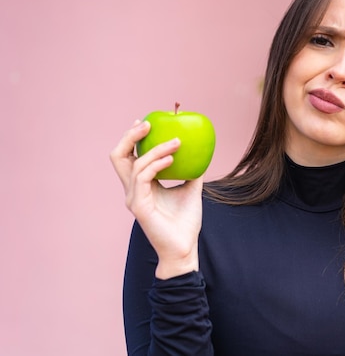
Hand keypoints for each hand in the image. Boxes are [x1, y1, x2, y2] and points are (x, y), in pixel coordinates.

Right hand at [110, 120, 203, 278]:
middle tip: (148, 123)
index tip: (147, 122)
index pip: (129, 157)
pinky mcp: (139, 206)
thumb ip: (191, 171)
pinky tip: (172, 158)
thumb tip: (200, 153)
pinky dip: (156, 164)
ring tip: (176, 142)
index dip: (133, 138)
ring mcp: (133, 198)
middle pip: (119, 156)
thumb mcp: (191, 189)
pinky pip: (143, 177)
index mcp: (142, 186)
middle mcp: (133, 190)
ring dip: (155, 149)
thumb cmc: (185, 222)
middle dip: (130, 136)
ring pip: (134, 164)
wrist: (184, 248)